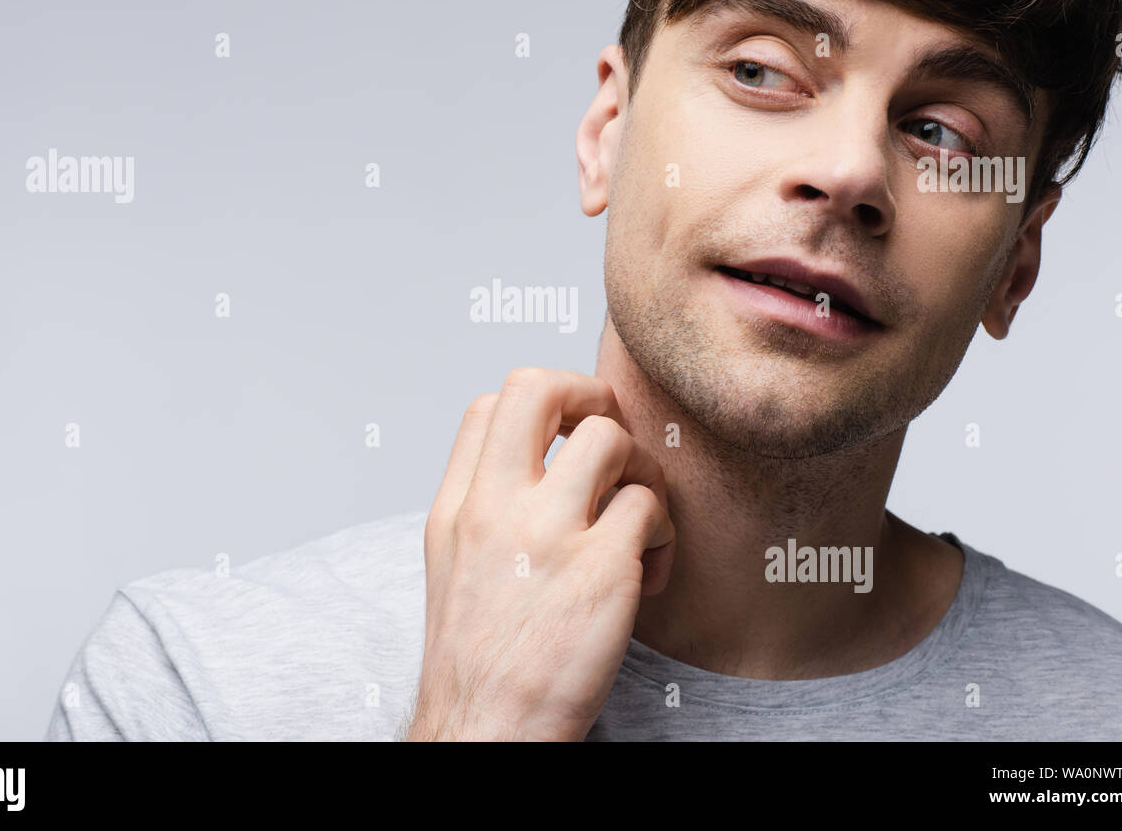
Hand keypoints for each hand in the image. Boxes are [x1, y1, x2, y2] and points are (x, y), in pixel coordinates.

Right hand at [405, 367, 674, 740]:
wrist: (486, 734)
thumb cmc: (481, 661)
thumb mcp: (456, 565)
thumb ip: (489, 505)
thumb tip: (544, 458)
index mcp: (456, 508)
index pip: (491, 405)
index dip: (543, 404)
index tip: (568, 437)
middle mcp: (493, 509)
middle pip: (539, 388)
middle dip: (590, 393)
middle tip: (613, 441)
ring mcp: (546, 535)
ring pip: (611, 438)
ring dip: (642, 470)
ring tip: (640, 519)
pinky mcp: (601, 571)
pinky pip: (649, 507)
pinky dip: (665, 533)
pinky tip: (653, 573)